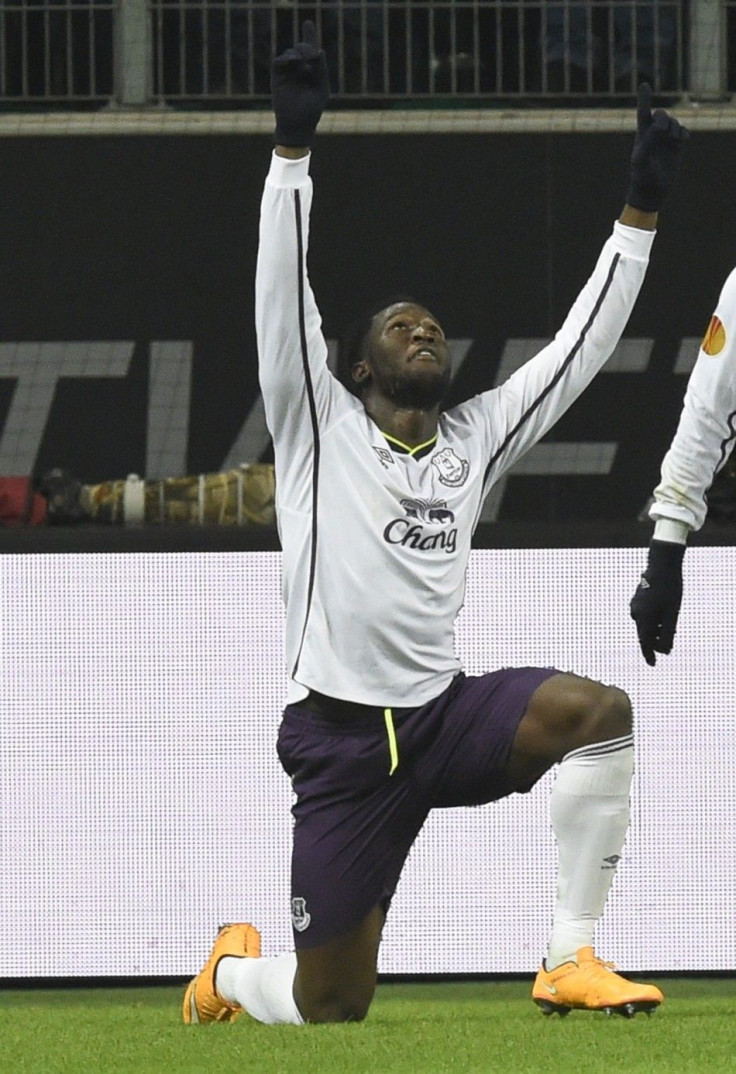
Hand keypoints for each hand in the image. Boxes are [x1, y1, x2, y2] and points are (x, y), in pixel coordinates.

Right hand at [272, 20, 329, 147]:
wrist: (296, 125)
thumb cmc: (311, 110)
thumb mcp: (321, 88)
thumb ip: (320, 69)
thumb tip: (318, 50)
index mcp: (313, 71)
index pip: (312, 49)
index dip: (309, 35)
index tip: (307, 23)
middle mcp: (300, 69)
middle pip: (302, 47)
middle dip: (306, 47)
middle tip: (310, 56)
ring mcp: (289, 72)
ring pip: (291, 52)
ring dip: (297, 53)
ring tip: (300, 62)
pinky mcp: (278, 76)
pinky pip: (279, 61)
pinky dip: (286, 58)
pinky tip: (292, 61)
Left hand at [625, 83, 688, 212]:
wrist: (652, 190)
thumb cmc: (642, 174)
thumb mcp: (641, 158)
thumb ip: (649, 140)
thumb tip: (660, 125)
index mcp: (642, 134)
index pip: (643, 113)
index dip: (644, 99)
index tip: (644, 85)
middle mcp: (654, 134)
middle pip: (662, 115)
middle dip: (663, 118)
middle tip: (662, 130)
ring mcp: (666, 139)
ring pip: (675, 123)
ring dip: (674, 128)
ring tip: (671, 141)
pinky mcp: (677, 146)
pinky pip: (684, 132)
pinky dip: (684, 134)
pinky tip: (681, 140)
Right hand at [630, 539, 685, 665]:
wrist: (661, 565)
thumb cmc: (670, 589)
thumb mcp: (673, 614)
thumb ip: (668, 633)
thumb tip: (665, 650)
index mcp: (644, 618)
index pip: (646, 643)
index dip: (650, 655)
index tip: (653, 665)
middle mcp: (636, 614)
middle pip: (646, 634)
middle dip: (657, 640)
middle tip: (670, 641)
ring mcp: (635, 606)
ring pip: (646, 624)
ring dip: (656, 628)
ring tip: (670, 623)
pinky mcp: (637, 600)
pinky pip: (644, 616)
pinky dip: (653, 619)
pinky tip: (662, 613)